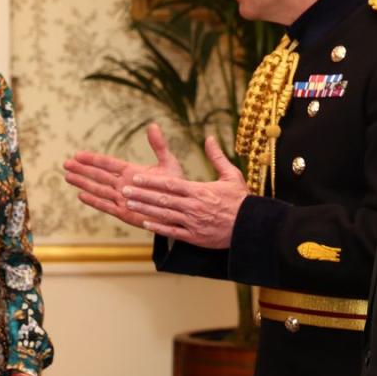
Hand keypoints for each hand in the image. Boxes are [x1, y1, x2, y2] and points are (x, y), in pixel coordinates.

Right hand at [64, 124, 184, 228]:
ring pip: (98, 190)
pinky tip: (80, 196)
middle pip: (98, 175)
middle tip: (66, 163)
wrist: (180, 210)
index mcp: (131, 171)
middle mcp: (123, 184)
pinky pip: (106, 206)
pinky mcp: (124, 213)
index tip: (78, 154)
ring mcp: (122, 199)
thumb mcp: (169, 163)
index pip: (107, 163)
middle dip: (82, 169)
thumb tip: (153, 125)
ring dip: (83, 183)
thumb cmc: (176, 187)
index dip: (92, 159)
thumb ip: (159, 146)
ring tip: (68, 177)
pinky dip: (93, 202)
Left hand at [121, 136, 247, 248]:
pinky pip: (173, 232)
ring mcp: (193, 222)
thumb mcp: (232, 175)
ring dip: (145, 209)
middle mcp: (193, 206)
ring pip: (164, 215)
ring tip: (129, 204)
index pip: (170, 184)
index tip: (136, 177)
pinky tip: (145, 223)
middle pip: (162, 199)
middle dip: (142, 194)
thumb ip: (217, 157)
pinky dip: (158, 228)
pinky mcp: (195, 237)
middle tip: (124, 190)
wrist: (252, 227)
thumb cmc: (242, 200)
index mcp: (200, 190)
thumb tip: (209, 138)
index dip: (151, 181)